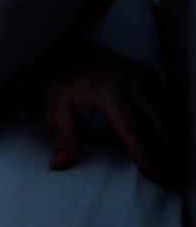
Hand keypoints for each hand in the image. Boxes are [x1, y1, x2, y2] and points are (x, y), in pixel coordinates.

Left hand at [42, 40, 173, 185]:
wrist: (66, 49)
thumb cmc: (61, 79)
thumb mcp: (55, 108)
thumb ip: (64, 137)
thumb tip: (59, 163)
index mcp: (109, 92)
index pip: (134, 130)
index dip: (147, 155)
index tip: (156, 175)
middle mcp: (131, 83)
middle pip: (159, 123)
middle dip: (166, 152)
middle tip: (167, 178)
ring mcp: (142, 76)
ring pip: (167, 113)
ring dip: (171, 139)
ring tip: (169, 164)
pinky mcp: (148, 74)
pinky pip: (166, 101)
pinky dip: (169, 122)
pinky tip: (167, 140)